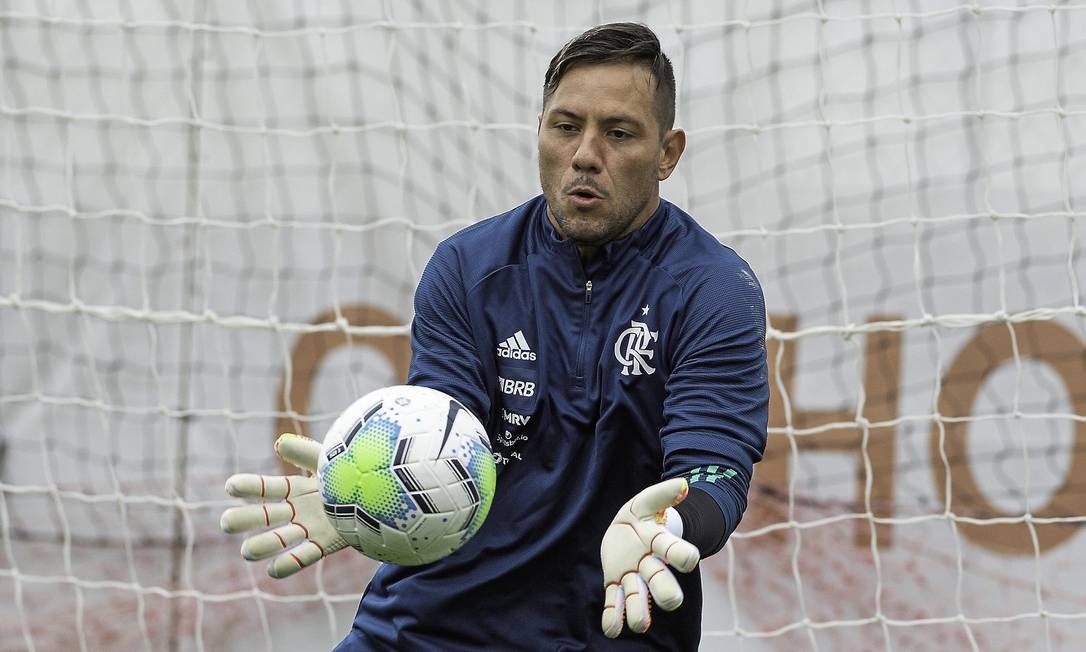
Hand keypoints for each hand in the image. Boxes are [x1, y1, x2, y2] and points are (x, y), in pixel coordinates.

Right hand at [220, 433, 348, 577]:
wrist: (385, 494)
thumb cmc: (357, 471)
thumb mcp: (329, 459)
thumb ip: (305, 453)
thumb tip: (279, 444)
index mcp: (297, 488)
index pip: (266, 488)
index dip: (248, 486)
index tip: (230, 486)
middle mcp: (299, 510)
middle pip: (266, 516)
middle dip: (244, 519)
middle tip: (227, 523)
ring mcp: (310, 528)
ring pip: (280, 539)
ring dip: (262, 546)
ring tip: (247, 551)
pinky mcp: (325, 544)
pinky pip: (304, 557)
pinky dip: (289, 564)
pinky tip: (273, 569)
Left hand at [600, 478, 699, 637]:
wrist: (630, 528)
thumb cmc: (644, 513)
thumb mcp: (649, 500)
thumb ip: (664, 494)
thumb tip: (682, 485)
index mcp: (659, 542)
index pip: (673, 549)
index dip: (682, 554)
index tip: (691, 560)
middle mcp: (649, 564)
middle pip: (660, 580)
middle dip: (665, 591)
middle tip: (673, 601)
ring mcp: (633, 575)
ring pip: (638, 596)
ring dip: (639, 611)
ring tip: (639, 625)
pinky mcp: (616, 582)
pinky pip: (615, 601)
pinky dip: (613, 617)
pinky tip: (611, 630)